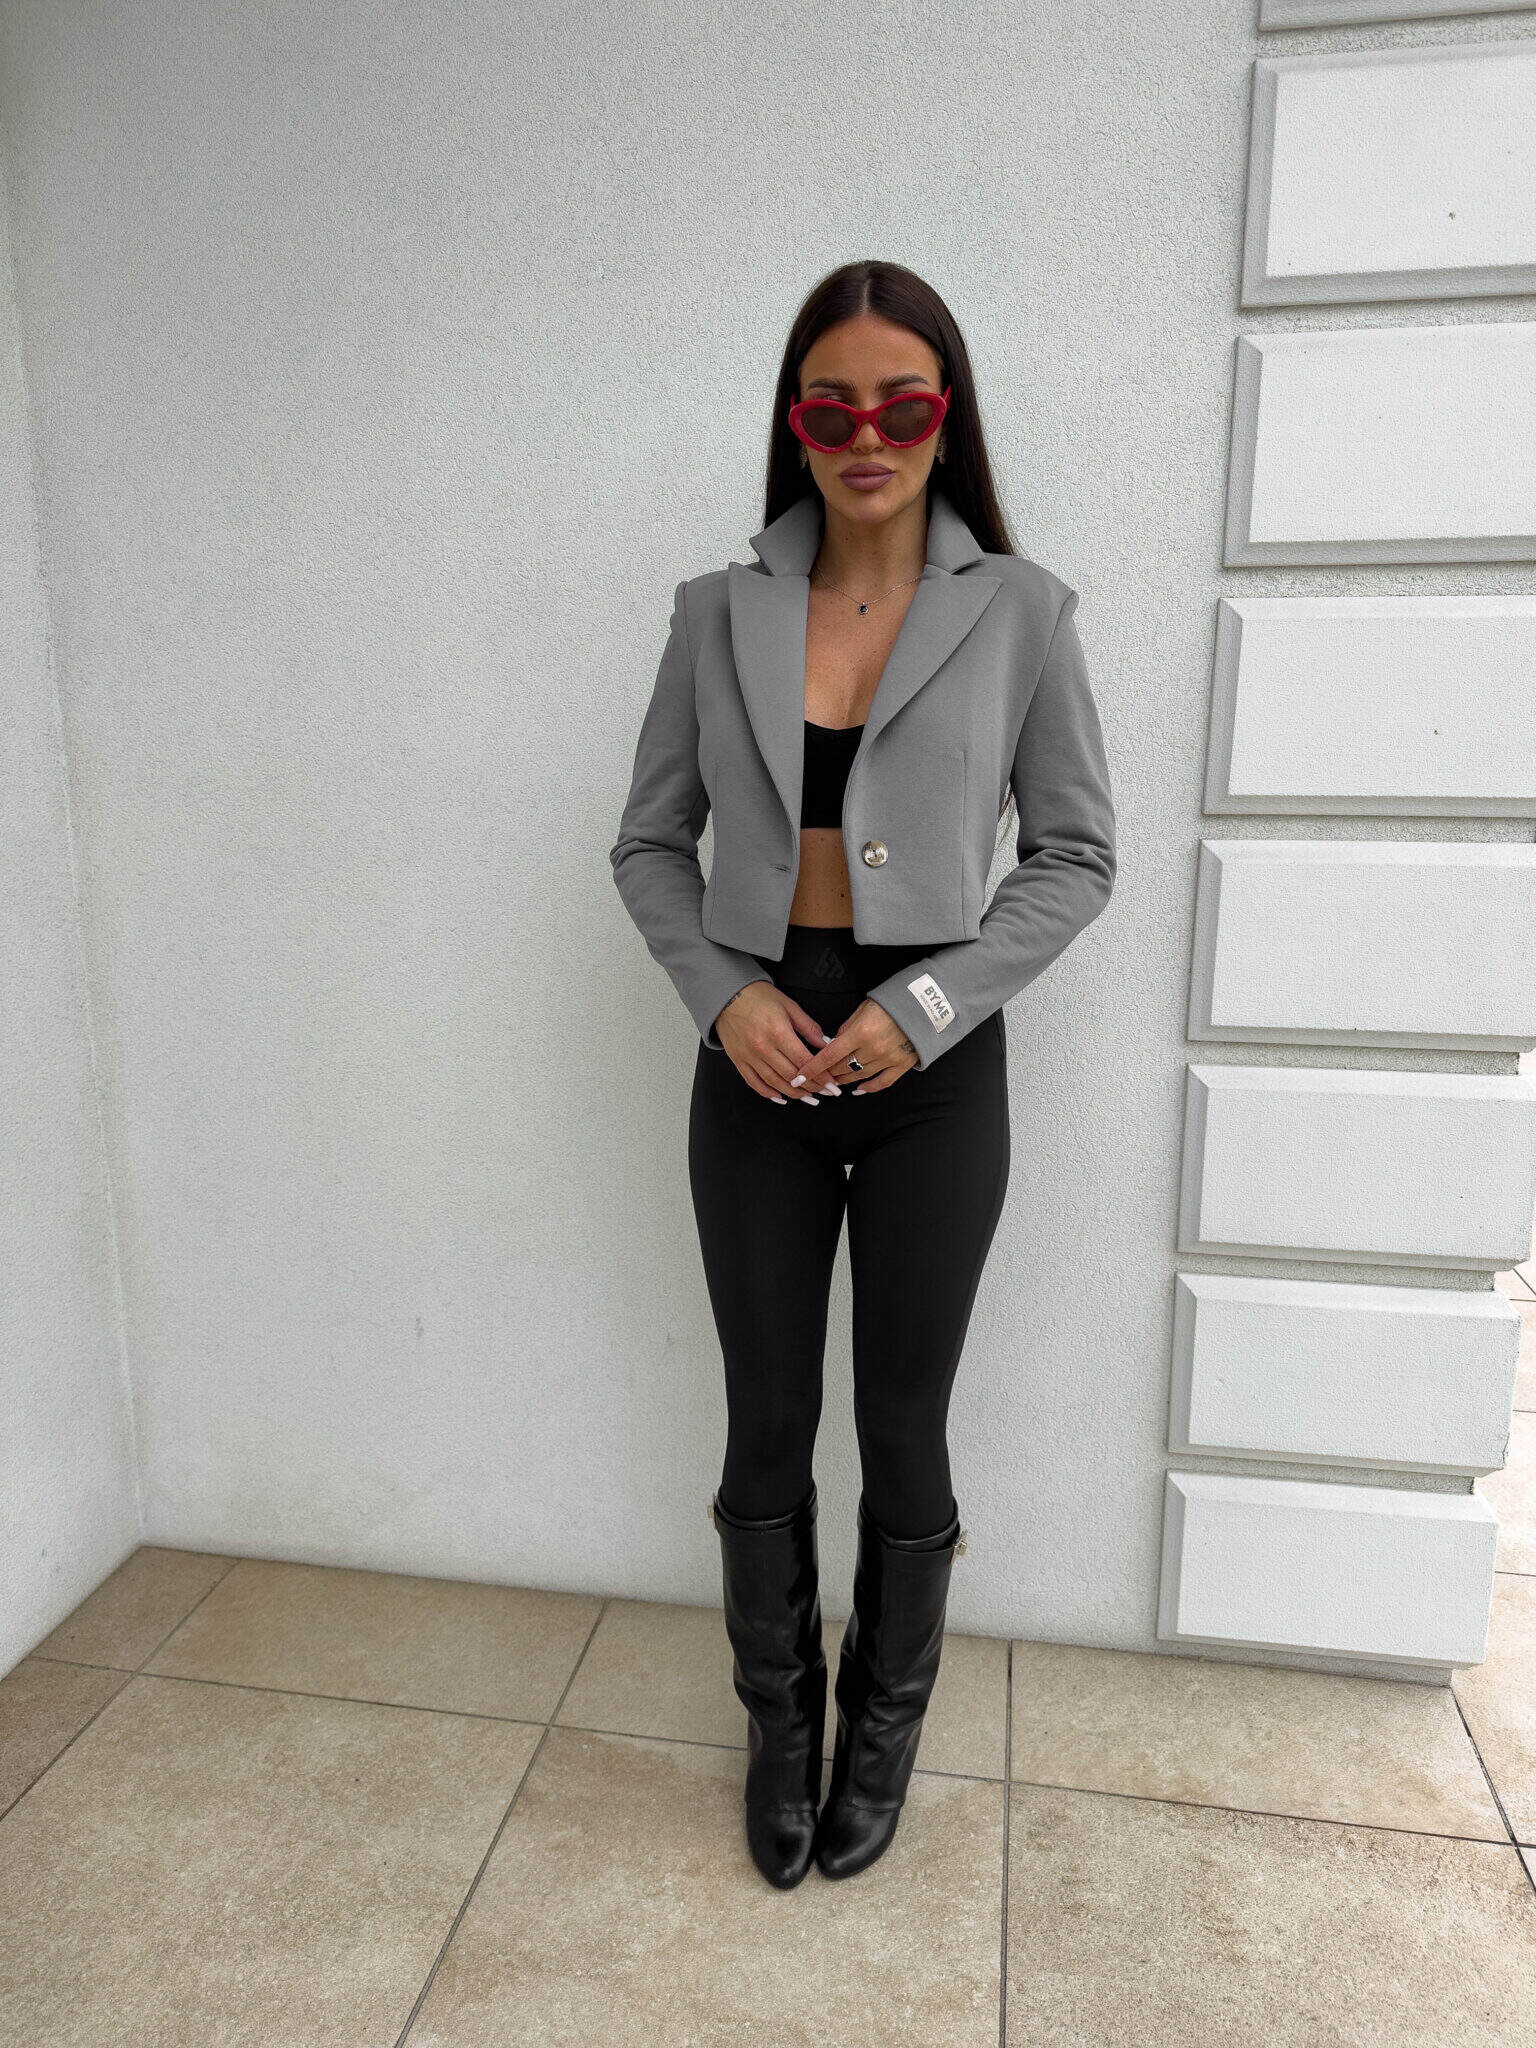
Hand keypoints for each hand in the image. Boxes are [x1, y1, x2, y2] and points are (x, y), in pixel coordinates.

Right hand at [713, 982, 839, 1104]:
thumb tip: (826, 1044)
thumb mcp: (789, 1006)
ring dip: (793, 1093)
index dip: (820, 1075)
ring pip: (774, 1083)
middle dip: (811, 1087)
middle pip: (791, 1076)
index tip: (831, 1083)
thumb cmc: (759, 997)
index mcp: (778, 1032)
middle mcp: (762, 1047)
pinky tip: (781, 1097)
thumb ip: (808, 1027)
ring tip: (808, 1098)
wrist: (727, 995)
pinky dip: (768, 1093)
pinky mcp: (738, 1060)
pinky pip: (754, 1083)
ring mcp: (749, 1056)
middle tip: (825, 1093)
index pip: (804, 1061)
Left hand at [785, 997, 917, 1095]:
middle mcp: (873, 1049)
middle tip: (818, 1075)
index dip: (812, 1068)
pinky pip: (882, 1082)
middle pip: (842, 1068)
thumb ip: (846, 1029)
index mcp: (860, 1032)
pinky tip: (858, 1090)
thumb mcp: (863, 1009)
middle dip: (827, 1073)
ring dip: (844, 1079)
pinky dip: (868, 1088)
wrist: (925, 1004)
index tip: (798, 1078)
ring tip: (835, 1080)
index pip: (829, 1056)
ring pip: (859, 1076)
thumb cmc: (891, 1002)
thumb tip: (832, 1045)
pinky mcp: (902, 1064)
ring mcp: (889, 1059)